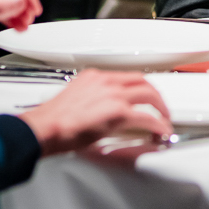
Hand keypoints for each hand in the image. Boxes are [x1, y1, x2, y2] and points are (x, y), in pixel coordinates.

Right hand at [19, 71, 171, 154]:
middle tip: (160, 106)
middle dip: (155, 93)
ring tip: (164, 119)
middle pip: (142, 81)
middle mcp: (106, 81)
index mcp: (94, 77)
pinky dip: (157, 125)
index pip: (124, 77)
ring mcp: (114, 95)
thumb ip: (91, 100)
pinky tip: (160, 132)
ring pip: (149, 94)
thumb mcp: (74, 100)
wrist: (44, 128)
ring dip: (161, 107)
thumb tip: (99, 112)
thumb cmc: (52, 121)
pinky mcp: (119, 112)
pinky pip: (147, 117)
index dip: (138, 87)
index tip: (142, 95)